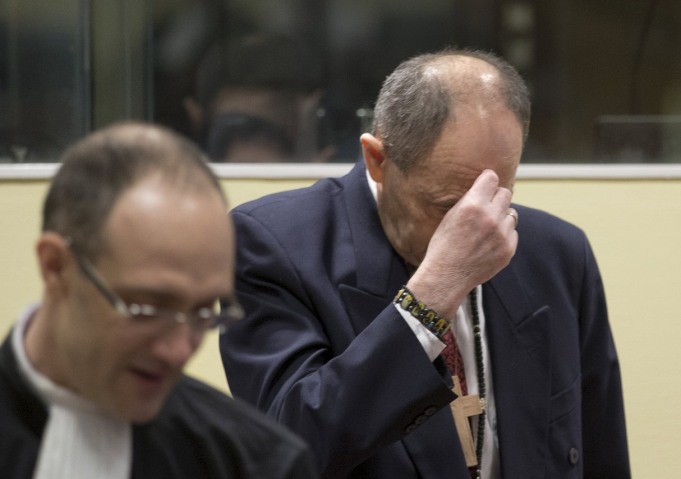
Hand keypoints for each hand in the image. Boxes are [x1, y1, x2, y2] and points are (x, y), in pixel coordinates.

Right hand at [407, 169, 517, 318]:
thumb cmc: (443, 246)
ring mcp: (502, 234)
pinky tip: (488, 243)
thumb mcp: (450, 216)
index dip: (487, 181)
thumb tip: (485, 188)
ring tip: (486, 229)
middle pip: (505, 193)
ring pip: (511, 214)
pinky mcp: (509, 249)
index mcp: (473, 205)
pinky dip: (504, 235)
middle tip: (486, 208)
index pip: (491, 178)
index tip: (485, 185)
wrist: (446, 276)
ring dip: (501, 218)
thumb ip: (470, 200)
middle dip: (496, 198)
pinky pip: (513, 232)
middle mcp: (490, 217)